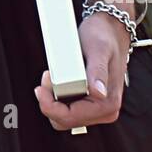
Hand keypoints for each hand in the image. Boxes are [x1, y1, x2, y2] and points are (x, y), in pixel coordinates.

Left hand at [34, 11, 129, 130]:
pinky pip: (67, 109)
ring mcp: (98, 108)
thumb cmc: (104, 36)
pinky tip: (58, 79)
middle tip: (48, 76)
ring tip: (53, 75)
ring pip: (63, 117)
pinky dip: (57, 97)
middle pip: (64, 121)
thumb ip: (98, 71)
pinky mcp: (90, 103)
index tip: (41, 86)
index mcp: (108, 103)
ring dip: (52, 99)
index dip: (49, 106)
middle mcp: (106, 110)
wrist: (110, 30)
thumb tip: (99, 93)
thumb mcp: (99, 49)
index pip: (70, 118)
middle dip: (50, 102)